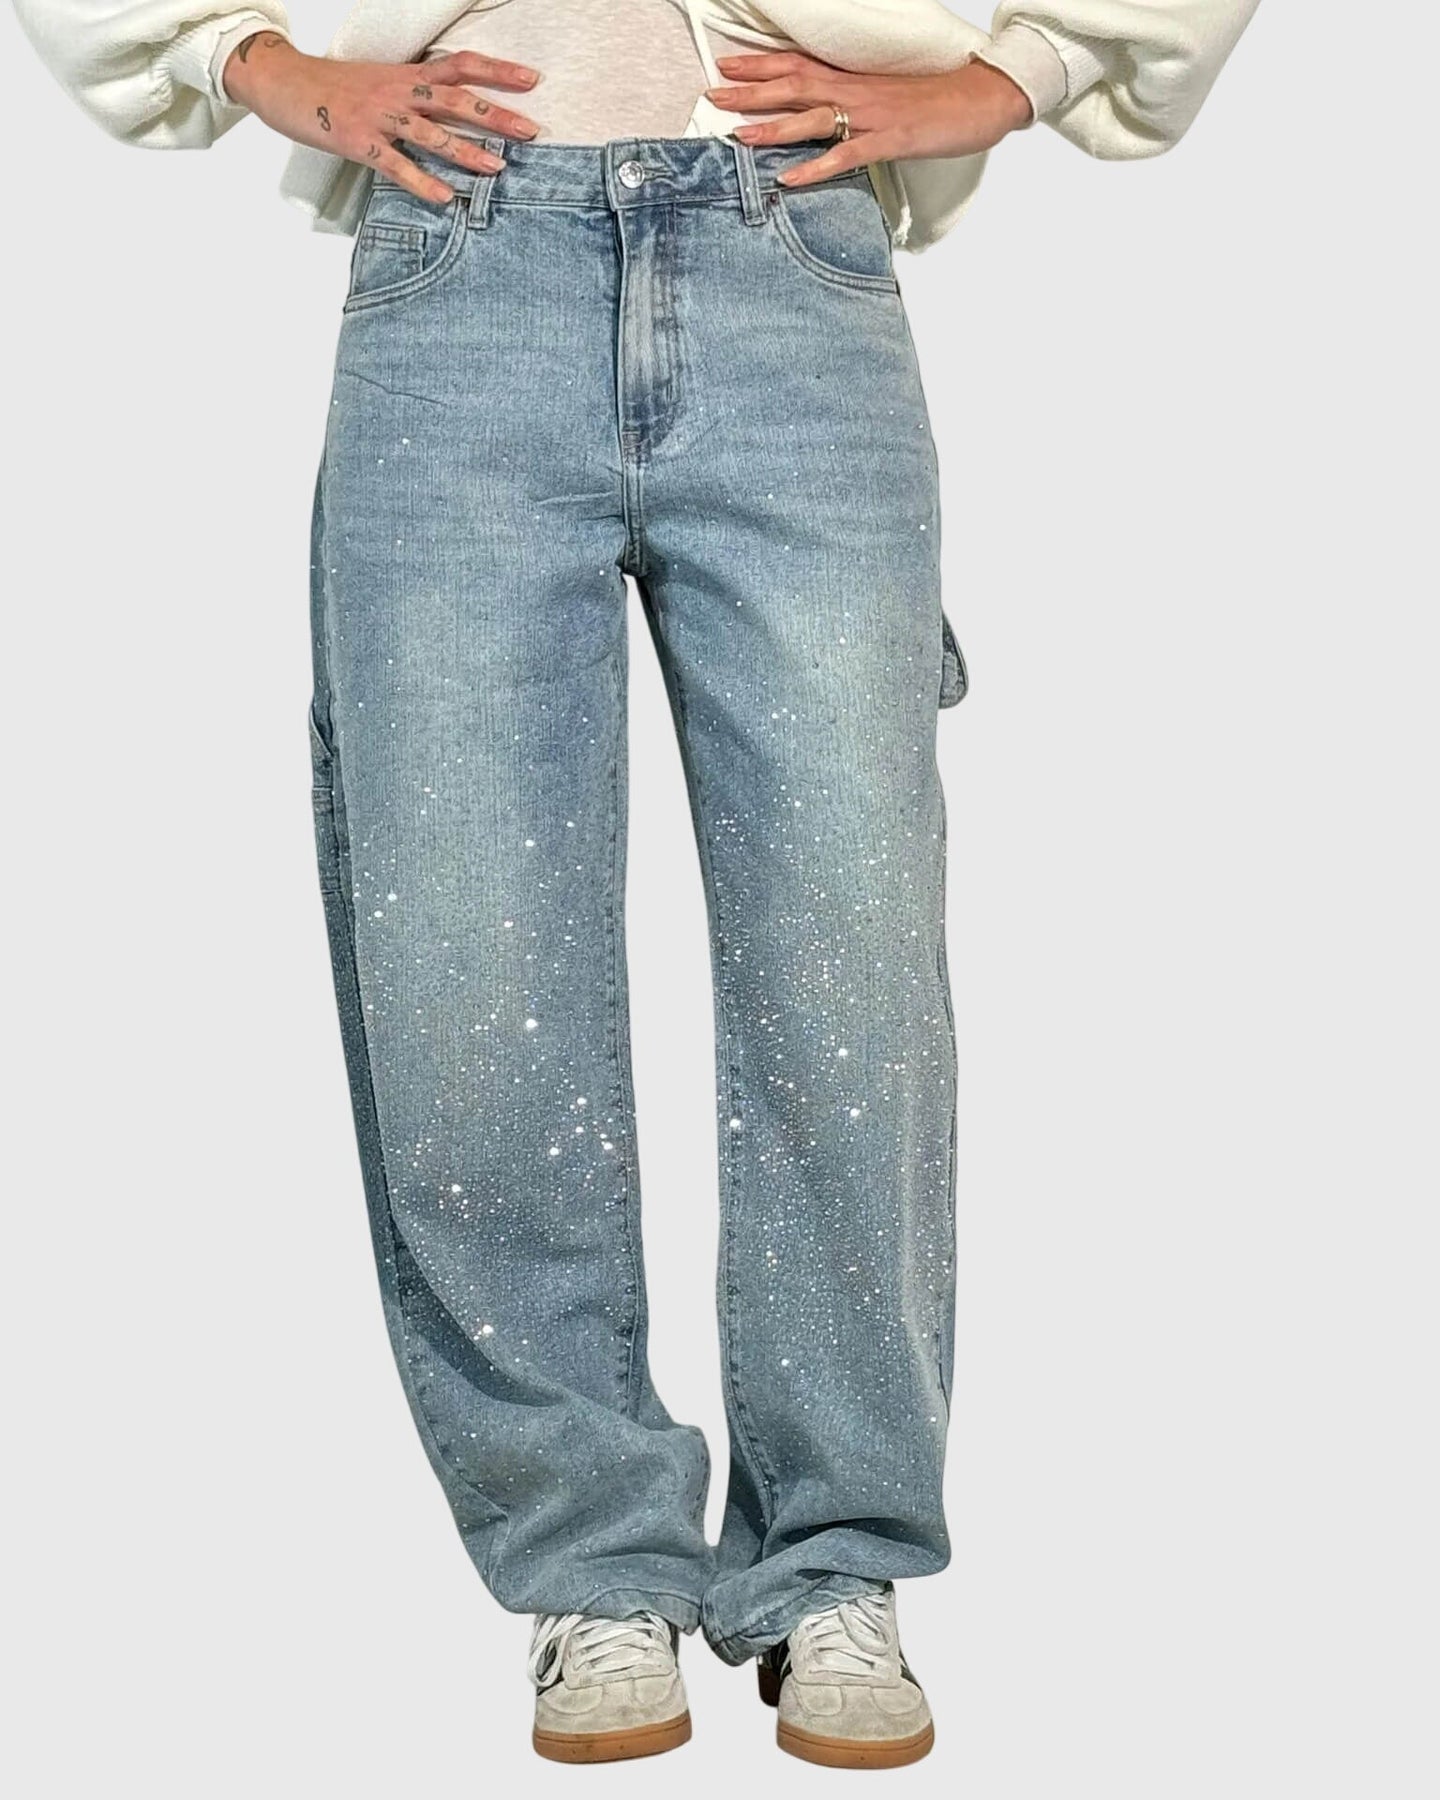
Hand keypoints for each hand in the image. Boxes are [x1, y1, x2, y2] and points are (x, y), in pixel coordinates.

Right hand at [222, 35, 542, 202]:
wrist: (283, 80)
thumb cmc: (334, 86)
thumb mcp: (381, 81)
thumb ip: (415, 94)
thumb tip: (450, 110)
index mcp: (406, 74)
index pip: (459, 65)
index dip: (497, 71)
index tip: (531, 79)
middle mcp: (398, 91)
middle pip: (455, 99)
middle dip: (495, 115)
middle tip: (530, 130)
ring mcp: (378, 116)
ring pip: (430, 134)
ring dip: (466, 151)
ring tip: (497, 168)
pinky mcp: (358, 141)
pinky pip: (395, 165)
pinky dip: (421, 183)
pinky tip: (445, 199)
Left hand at [704, 51, 1032, 186]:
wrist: (983, 98)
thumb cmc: (935, 101)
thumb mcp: (886, 97)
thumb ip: (852, 103)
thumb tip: (822, 115)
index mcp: (854, 79)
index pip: (798, 65)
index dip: (760, 66)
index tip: (725, 65)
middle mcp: (857, 92)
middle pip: (795, 86)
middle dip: (751, 90)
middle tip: (712, 92)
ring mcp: (873, 116)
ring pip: (814, 117)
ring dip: (774, 127)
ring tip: (738, 134)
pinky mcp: (892, 140)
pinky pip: (847, 155)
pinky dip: (817, 167)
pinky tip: (790, 178)